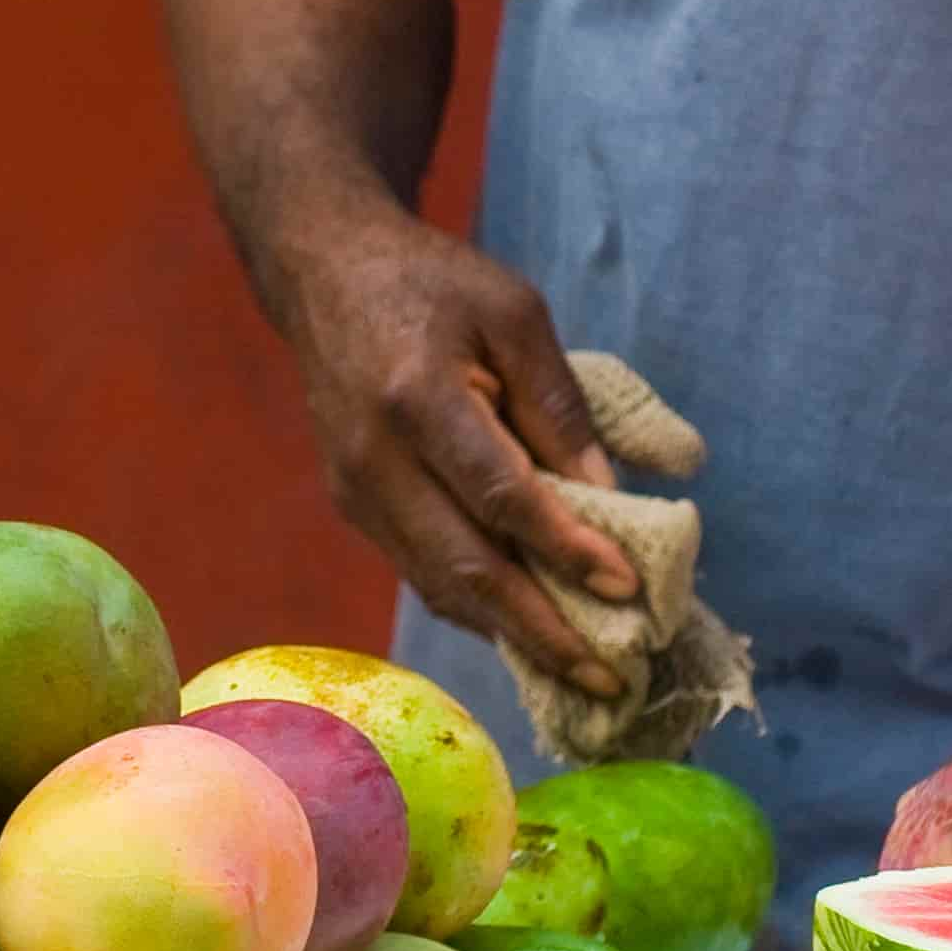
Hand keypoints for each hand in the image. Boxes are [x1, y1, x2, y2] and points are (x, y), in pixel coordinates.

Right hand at [281, 198, 636, 695]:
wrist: (325, 273)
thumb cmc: (432, 283)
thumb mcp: (514, 316)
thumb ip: (559, 407)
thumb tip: (608, 496)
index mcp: (417, 398)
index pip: (500, 496)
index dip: (564, 549)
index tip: (626, 589)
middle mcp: (376, 458)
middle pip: (465, 567)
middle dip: (544, 632)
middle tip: (613, 678)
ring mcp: (354, 490)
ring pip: (438, 585)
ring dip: (512, 635)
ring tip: (581, 671)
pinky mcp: (351, 506)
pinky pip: (420, 570)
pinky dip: (476, 607)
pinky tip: (527, 627)